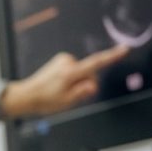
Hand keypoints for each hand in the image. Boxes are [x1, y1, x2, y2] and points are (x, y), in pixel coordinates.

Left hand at [10, 45, 129, 116]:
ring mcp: (63, 59)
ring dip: (77, 82)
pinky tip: (60, 85)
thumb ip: (83, 92)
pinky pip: (75, 70)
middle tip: (69, 95)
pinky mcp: (61, 60)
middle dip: (85, 85)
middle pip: (89, 73)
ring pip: (82, 72)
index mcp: (70, 73)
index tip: (124, 49)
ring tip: (61, 91)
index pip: (95, 63)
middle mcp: (67, 62)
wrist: (27, 95)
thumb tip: (93, 85)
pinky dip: (71, 78)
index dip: (111, 57)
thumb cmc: (45, 100)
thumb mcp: (67, 102)